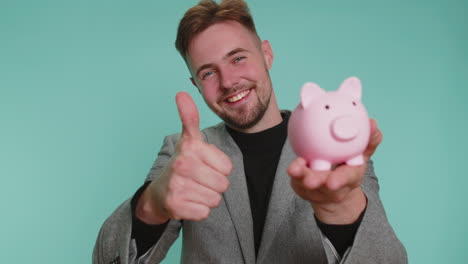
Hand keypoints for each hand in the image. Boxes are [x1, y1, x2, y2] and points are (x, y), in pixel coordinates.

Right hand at [136, 92, 231, 223]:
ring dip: (208, 197)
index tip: (205, 165)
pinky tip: (189, 201)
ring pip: (215, 200)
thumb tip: (182, 93)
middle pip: (223, 184)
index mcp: (191, 148)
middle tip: (200, 180)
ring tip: (194, 190)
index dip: (219, 168)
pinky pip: (205, 212)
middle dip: (215, 184)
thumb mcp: (188, 140)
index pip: (227, 167)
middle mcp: (182, 165)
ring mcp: (178, 187)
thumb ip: (190, 117)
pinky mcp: (176, 206)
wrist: (159, 192)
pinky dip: (199, 210)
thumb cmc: (182, 164)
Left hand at [287, 119, 382, 223]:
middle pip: (323, 185)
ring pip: (305, 184)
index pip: (346, 178)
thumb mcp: (362, 156)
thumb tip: (373, 123)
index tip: (331, 182)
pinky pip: (296, 181)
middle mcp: (333, 188)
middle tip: (308, 180)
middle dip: (315, 182)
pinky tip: (293, 167)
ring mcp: (316, 190)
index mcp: (350, 178)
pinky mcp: (302, 189)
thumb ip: (369, 141)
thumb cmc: (348, 168)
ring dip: (300, 176)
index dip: (339, 180)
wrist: (336, 191)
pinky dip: (295, 173)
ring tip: (294, 169)